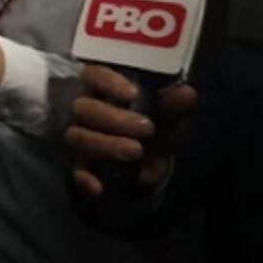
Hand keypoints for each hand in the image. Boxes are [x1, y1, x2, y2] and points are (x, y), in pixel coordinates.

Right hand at [65, 64, 197, 196]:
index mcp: (105, 90)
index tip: (133, 94)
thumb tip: (186, 93)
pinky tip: (99, 187)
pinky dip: (84, 179)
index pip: (93, 75)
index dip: (107, 82)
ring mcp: (82, 137)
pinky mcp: (83, 165)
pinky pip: (75, 170)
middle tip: (146, 129)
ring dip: (105, 145)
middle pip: (82, 108)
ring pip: (77, 137)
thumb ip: (175, 106)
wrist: (152, 162)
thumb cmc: (156, 126)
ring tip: (136, 152)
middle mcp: (87, 111)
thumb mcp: (169, 115)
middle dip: (113, 119)